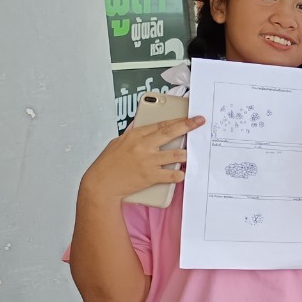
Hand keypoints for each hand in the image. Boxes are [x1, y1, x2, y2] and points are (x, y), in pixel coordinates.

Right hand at [80, 115, 204, 202]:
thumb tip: (146, 132)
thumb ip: (134, 137)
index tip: (190, 117)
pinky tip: (182, 173)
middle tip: (200, 122)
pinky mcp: (151, 176)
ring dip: (186, 155)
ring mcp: (148, 161)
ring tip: (191, 155)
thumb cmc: (108, 164)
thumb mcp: (118, 143)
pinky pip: (172, 174)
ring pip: (176, 155)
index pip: (161, 124)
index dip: (178, 120)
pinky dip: (179, 174)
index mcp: (135, 136)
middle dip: (188, 126)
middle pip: (170, 133)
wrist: (101, 184)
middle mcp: (143, 146)